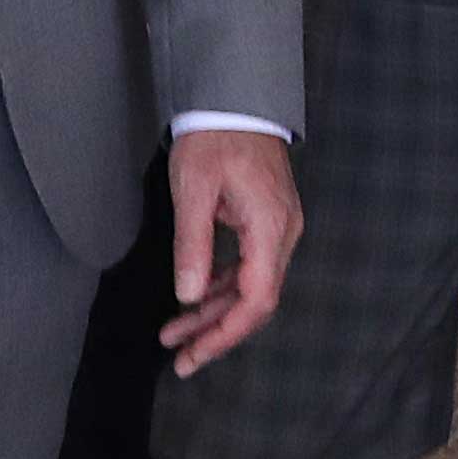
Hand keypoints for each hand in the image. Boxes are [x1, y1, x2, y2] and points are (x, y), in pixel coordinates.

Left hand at [163, 127, 301, 372]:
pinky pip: (248, 268)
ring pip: (251, 287)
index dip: (226, 333)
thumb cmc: (214, 139)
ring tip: (174, 334)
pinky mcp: (266, 222)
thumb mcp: (194, 190)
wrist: (235, 99)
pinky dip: (221, 289)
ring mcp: (278, 229)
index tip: (194, 354)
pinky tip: (194, 299)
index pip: (257, 299)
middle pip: (256, 301)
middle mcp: (283, 234)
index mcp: (269, 228)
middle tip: (180, 359)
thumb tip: (188, 296)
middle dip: (217, 333)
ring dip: (215, 313)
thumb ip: (192, 245)